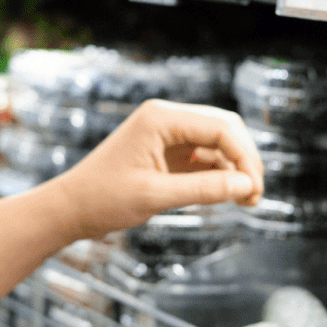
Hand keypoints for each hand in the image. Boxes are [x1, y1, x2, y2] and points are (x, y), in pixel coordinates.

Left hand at [42, 99, 262, 241]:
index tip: (255, 190)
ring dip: (235, 168)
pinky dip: (219, 174)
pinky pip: (204, 156)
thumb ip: (204, 190)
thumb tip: (247, 186)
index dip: (245, 157)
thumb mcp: (156, 196)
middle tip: (255, 196)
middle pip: (224, 128)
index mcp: (161, 118)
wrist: (71, 209)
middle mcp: (166, 118)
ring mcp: (167, 134)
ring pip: (218, 143)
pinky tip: (229, 196)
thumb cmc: (104, 199)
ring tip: (247, 201)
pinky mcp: (167, 152)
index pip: (220, 127)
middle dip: (245, 160)